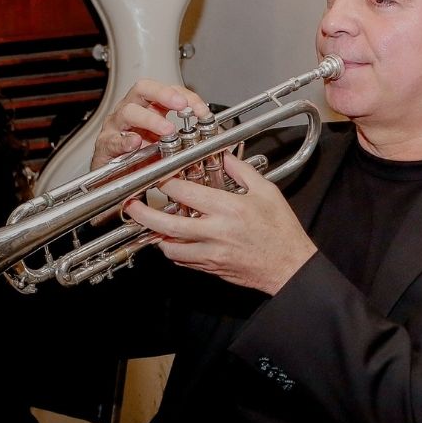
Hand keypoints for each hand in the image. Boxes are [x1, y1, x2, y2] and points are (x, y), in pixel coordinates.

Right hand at [91, 80, 209, 169]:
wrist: (114, 179)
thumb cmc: (139, 158)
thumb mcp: (166, 146)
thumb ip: (184, 140)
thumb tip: (210, 139)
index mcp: (148, 107)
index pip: (169, 90)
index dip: (187, 96)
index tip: (202, 110)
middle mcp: (130, 110)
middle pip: (143, 89)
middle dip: (164, 94)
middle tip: (181, 105)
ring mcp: (116, 126)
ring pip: (128, 112)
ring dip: (150, 119)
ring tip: (166, 129)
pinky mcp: (105, 146)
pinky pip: (113, 140)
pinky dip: (125, 141)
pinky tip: (136, 143)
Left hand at [123, 154, 315, 294]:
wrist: (289, 266)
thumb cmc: (281, 230)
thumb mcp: (266, 192)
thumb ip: (241, 171)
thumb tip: (224, 156)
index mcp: (227, 209)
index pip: (184, 192)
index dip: (165, 181)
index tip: (158, 175)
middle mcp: (214, 232)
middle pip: (166, 223)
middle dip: (143, 214)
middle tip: (132, 205)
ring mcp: (210, 253)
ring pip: (169, 246)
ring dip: (156, 234)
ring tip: (151, 223)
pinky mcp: (211, 267)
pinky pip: (182, 260)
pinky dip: (173, 249)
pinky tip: (173, 239)